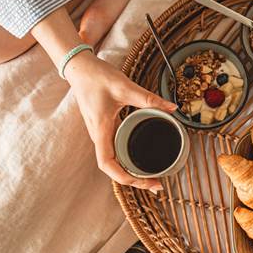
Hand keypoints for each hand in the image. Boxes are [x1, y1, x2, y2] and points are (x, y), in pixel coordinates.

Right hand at [64, 51, 176, 191]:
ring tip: (152, 177)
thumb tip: (172, 107)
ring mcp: (101, 133)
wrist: (80, 68)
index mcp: (101, 130)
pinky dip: (128, 159)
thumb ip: (149, 98)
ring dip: (131, 171)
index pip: (107, 164)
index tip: (145, 181)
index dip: (125, 177)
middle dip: (134, 180)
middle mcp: (99, 136)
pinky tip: (141, 158)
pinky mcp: (104, 128)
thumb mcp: (125, 87)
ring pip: (114, 161)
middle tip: (157, 185)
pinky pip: (115, 149)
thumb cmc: (96, 77)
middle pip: (113, 169)